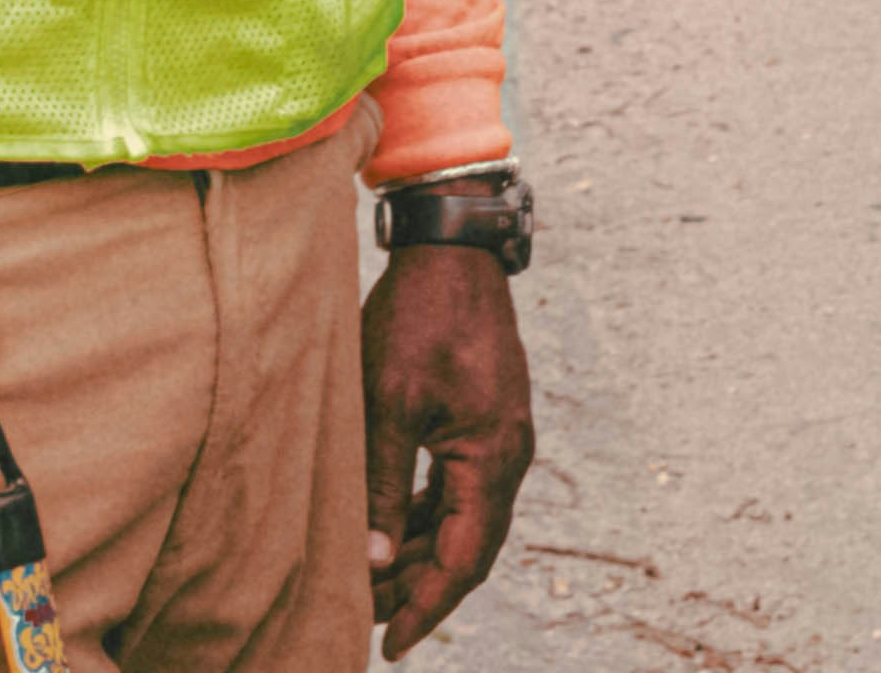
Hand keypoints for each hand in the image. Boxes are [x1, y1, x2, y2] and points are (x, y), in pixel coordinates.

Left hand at [360, 241, 531, 658]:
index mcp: (492, 458)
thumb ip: (383, 485)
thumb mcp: (389, 403)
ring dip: (426, 551)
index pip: (463, 561)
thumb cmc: (417, 318)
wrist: (453, 248)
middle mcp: (509, 454)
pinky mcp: (489, 417)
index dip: (426, 608)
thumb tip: (377, 560)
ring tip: (376, 579)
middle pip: (470, 547)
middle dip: (423, 588)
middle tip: (372, 618)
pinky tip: (398, 524)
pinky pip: (464, 485)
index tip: (390, 645)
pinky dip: (433, 513)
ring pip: (467, 519)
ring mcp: (503, 435)